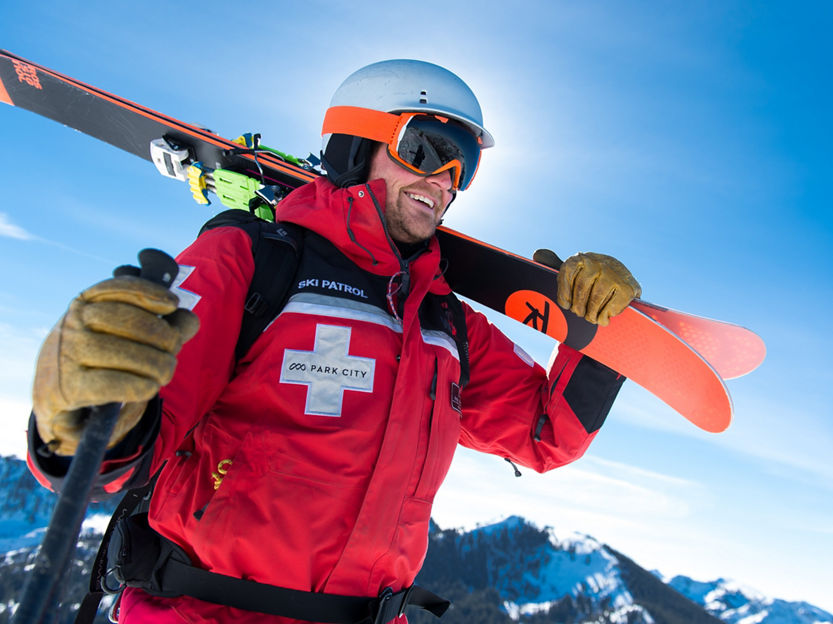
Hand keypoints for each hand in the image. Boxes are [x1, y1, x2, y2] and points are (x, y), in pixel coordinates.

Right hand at [32, 275, 199, 454]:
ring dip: (157, 364)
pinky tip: (150, 387)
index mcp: (84, 305)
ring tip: (165, 371)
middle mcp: (72, 325)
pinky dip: (141, 385)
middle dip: (163, 335)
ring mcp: (67, 355)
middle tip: (174, 348)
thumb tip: (190, 319)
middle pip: (129, 321)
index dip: (148, 293)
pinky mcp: (68, 387)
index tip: (172, 304)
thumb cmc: (100, 360)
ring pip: (125, 353)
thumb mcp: (124, 335)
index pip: (117, 288)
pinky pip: (114, 384)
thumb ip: (162, 326)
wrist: (58, 397)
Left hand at [534, 249, 640, 325]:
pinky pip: (610, 308)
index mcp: (580, 258)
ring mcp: (614, 274)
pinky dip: (605, 317)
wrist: (623, 282)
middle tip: (580, 313)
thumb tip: (537, 254)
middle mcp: (597, 262)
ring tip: (591, 317)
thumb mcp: (574, 272)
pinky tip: (605, 316)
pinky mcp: (628, 289)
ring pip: (595, 301)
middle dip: (578, 308)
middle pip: (581, 291)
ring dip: (591, 315)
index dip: (564, 293)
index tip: (566, 304)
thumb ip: (555, 265)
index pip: (566, 274)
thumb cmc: (592, 279)